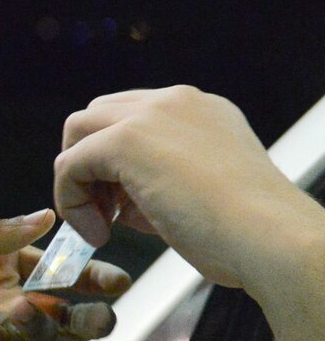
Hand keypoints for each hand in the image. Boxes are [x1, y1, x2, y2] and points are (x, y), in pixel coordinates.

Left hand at [56, 85, 324, 291]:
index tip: (127, 206)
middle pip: (97, 117)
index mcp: (199, 110)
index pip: (132, 118)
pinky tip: (98, 233)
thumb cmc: (248, 231)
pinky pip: (69, 164)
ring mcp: (148, 116)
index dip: (118, 163)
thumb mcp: (205, 189)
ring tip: (103, 226)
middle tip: (107, 213)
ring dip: (79, 181)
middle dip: (92, 163)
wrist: (272, 239)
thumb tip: (123, 200)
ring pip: (78, 134)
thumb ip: (163, 179)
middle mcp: (174, 102)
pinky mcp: (125, 140)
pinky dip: (71, 200)